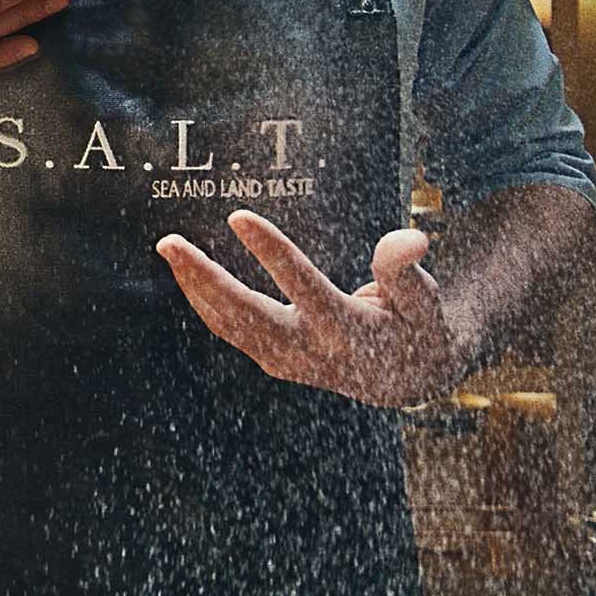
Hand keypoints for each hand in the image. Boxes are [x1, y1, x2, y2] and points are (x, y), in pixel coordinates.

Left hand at [155, 209, 461, 407]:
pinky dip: (205, 301)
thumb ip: (408, 270)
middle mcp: (311, 351)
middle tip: (169, 242)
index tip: (238, 216)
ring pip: (229, 325)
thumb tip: (408, 237)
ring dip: (194, 287)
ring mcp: (287, 360)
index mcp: (350, 332)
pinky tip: (185, 271)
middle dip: (204, 278)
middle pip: (246, 315)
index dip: (271, 252)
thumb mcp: (426, 300)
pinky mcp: (275, 359)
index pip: (303, 288)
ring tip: (169, 247)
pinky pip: (231, 329)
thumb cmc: (420, 325)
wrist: (412, 378)